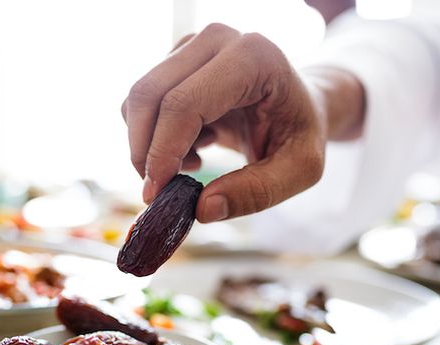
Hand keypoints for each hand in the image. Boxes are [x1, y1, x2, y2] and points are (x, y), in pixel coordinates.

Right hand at [121, 24, 329, 221]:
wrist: (299, 106)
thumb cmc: (301, 133)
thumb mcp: (300, 171)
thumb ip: (256, 192)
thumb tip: (201, 209)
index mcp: (253, 57)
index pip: (184, 103)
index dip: (162, 152)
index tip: (156, 194)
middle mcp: (218, 40)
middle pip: (149, 95)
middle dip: (144, 151)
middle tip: (160, 190)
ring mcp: (193, 45)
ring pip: (139, 100)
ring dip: (150, 145)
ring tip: (193, 163)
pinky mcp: (176, 58)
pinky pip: (142, 103)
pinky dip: (154, 136)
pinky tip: (192, 147)